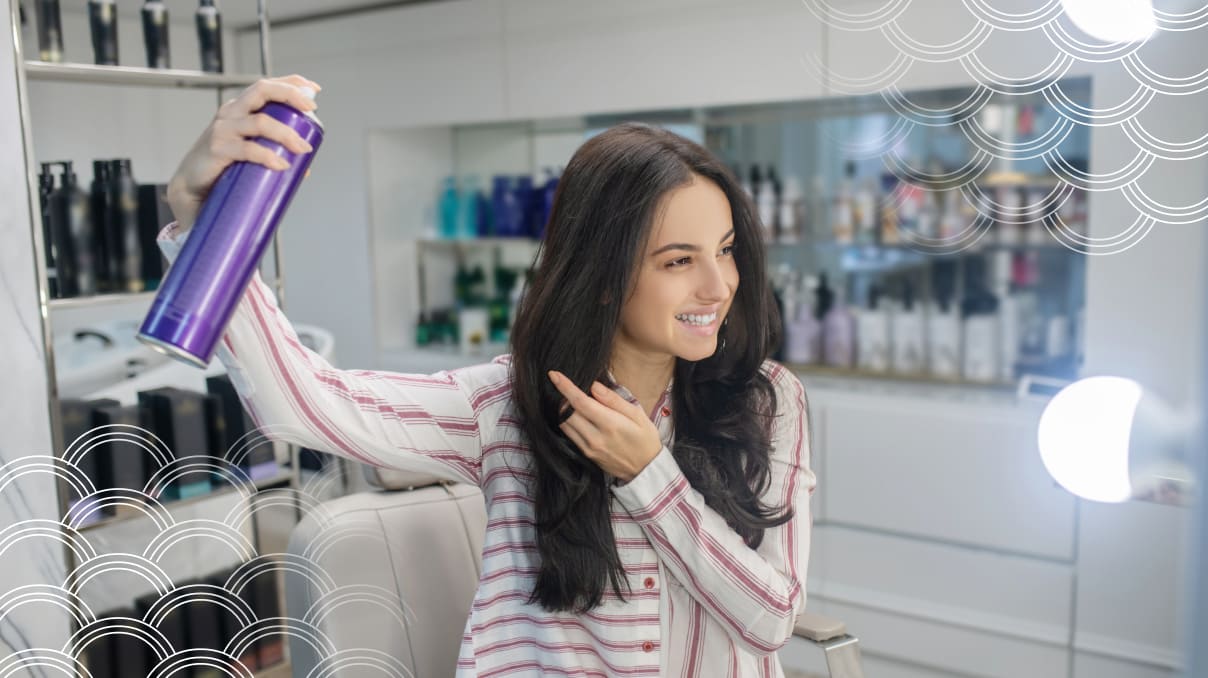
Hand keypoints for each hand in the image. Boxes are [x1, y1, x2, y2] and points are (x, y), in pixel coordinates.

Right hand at [166, 74, 320, 230]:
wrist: (191, 186)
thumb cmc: (223, 167)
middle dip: (290, 94)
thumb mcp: (250, 154)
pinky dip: (267, 156)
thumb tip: (305, 168)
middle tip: (311, 110)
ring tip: (303, 149)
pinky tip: (281, 165)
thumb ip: (275, 155)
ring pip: (260, 122)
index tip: (314, 90)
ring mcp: (223, 129)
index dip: (291, 83)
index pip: (266, 86)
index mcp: (241, 109)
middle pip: (262, 90)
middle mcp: (231, 113)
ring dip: (286, 134)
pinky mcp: (217, 148)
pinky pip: (247, 149)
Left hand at [548, 370, 663, 483]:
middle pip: (566, 412)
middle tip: (567, 386)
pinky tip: (576, 415)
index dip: (565, 387)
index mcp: (610, 424)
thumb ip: (614, 400)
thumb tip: (594, 386)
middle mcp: (595, 437)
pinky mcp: (586, 454)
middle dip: (562, 396)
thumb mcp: (637, 415)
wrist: (645, 469)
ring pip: (564, 424)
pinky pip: (569, 434)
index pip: (580, 402)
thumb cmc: (644, 439)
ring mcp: (588, 447)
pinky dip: (567, 421)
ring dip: (562, 409)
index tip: (554, 375)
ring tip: (572, 400)